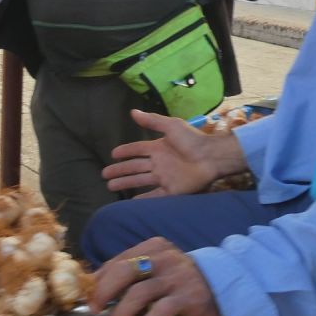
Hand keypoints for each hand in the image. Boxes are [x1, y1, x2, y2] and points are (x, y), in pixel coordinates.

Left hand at [89, 237, 221, 315]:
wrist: (225, 286)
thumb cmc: (182, 281)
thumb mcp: (158, 269)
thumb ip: (133, 274)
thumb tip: (97, 287)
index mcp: (152, 248)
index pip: (118, 261)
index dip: (99, 280)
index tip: (89, 298)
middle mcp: (163, 258)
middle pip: (123, 271)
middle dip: (103, 292)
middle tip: (95, 310)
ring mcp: (176, 276)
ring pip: (139, 293)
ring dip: (121, 313)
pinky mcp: (188, 296)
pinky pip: (162, 309)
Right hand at [103, 109, 247, 196]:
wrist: (211, 157)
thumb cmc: (193, 140)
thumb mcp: (171, 125)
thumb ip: (152, 120)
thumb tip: (133, 112)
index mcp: (158, 148)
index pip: (137, 150)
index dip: (125, 152)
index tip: (113, 154)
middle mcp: (159, 163)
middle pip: (134, 167)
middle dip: (120, 170)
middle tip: (105, 175)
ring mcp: (164, 178)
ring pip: (140, 181)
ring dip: (125, 183)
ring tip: (110, 186)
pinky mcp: (171, 191)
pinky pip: (154, 196)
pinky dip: (142, 200)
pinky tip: (131, 203)